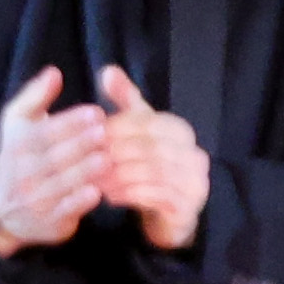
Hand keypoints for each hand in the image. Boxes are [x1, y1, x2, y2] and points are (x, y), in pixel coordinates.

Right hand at [0, 66, 108, 258]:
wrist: (7, 209)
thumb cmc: (20, 156)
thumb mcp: (19, 123)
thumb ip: (36, 96)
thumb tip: (54, 72)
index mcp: (15, 144)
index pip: (44, 131)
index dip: (71, 122)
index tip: (96, 112)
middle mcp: (20, 171)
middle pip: (53, 156)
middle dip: (81, 144)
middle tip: (107, 133)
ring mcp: (32, 198)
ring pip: (60, 183)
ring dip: (84, 171)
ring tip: (108, 158)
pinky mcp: (46, 221)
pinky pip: (64, 210)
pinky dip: (79, 202)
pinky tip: (98, 191)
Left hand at [98, 65, 210, 250]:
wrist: (168, 211)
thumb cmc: (149, 164)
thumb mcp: (138, 128)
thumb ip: (125, 99)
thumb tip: (107, 71)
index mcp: (182, 131)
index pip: (148, 123)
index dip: (117, 127)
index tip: (89, 134)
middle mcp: (196, 155)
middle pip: (150, 148)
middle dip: (116, 153)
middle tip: (88, 159)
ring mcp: (196, 183)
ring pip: (153, 173)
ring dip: (120, 176)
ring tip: (95, 179)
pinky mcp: (189, 207)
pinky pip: (157, 197)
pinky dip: (130, 195)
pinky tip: (109, 196)